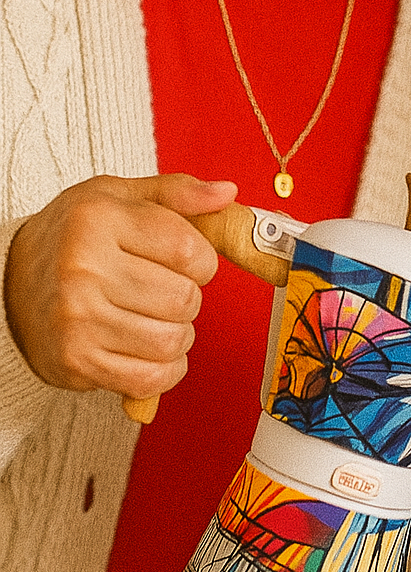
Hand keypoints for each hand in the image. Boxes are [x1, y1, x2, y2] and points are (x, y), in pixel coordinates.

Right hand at [4, 173, 236, 403]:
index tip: (185, 261)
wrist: (10, 284)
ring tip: (155, 319)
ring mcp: (76, 319)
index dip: (203, 261)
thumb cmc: (75, 237)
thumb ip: (177, 193)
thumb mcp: (118, 197)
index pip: (189, 250)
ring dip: (178, 335)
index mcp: (98, 219)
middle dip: (188, 298)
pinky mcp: (75, 361)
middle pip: (185, 299)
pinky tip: (148, 349)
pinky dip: (164, 369)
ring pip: (172, 341)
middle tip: (163, 291)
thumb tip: (228, 193)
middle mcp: (83, 268)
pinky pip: (151, 379)